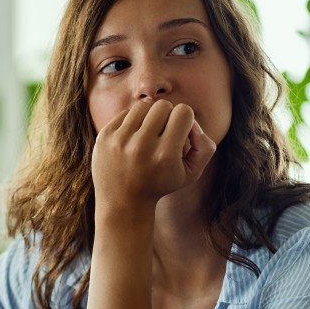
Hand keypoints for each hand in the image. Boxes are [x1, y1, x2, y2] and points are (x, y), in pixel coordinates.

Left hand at [90, 99, 216, 214]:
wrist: (122, 203)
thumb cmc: (161, 184)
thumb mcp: (191, 173)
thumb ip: (205, 147)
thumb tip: (193, 123)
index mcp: (165, 156)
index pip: (183, 112)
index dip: (185, 121)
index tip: (179, 136)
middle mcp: (141, 147)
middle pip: (163, 105)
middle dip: (167, 117)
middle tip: (164, 135)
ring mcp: (119, 141)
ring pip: (144, 106)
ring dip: (149, 118)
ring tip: (148, 136)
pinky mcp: (104, 137)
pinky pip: (126, 113)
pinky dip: (132, 123)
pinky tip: (132, 140)